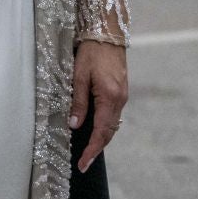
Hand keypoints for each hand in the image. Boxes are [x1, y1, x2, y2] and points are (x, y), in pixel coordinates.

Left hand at [70, 40, 128, 172]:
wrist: (107, 34)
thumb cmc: (91, 52)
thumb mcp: (79, 76)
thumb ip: (78, 102)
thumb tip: (75, 126)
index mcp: (109, 97)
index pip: (101, 132)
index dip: (91, 150)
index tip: (83, 164)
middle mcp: (120, 100)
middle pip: (109, 133)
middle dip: (96, 149)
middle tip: (83, 164)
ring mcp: (122, 96)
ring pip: (112, 125)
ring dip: (101, 140)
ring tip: (87, 152)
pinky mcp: (121, 92)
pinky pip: (113, 116)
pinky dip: (105, 127)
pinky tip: (95, 131)